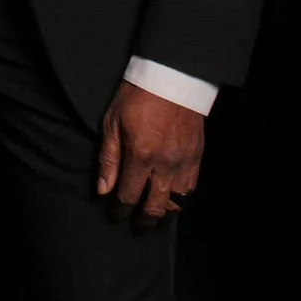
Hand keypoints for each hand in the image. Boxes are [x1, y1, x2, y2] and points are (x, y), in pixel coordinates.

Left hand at [95, 80, 203, 228]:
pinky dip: (181, 199)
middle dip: (143, 222)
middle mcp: (164, 163)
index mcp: (140, 155)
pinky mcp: (197, 155)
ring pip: (177, 203)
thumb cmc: (138, 94)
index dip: (120, 210)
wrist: (172, 74)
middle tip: (136, 225)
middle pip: (155, 208)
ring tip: (155, 215)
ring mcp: (184, 161)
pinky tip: (172, 198)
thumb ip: (108, 159)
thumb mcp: (112, 122)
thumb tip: (103, 190)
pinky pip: (191, 188)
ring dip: (164, 214)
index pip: (128, 196)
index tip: (116, 214)